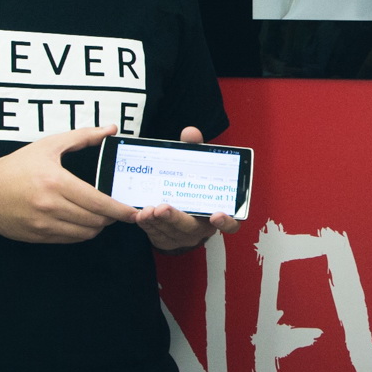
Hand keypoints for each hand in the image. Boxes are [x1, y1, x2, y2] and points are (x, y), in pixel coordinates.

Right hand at [0, 124, 132, 243]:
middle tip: (118, 210)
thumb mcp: (49, 145)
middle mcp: (50, 206)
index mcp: (56, 182)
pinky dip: (81, 232)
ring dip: (97, 226)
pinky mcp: (37, 237)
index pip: (98, 202)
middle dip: (111, 217)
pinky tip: (82, 221)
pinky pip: (69, 239)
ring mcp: (43, 225)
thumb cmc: (16, 166)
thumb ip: (83, 136)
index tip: (133, 211)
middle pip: (95, 220)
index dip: (119, 209)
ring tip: (100, 215)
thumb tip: (110, 129)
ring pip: (84, 234)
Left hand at [134, 124, 240, 252]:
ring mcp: (183, 236)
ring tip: (146, 209)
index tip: (216, 215)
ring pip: (170, 232)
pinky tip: (140, 214)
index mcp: (218, 212)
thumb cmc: (193, 185)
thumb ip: (195, 150)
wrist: (180, 206)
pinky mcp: (165, 239)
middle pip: (192, 227)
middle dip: (176, 218)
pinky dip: (148, 225)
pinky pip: (156, 234)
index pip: (231, 224)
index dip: (226, 222)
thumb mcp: (197, 167)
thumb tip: (190, 133)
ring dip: (157, 221)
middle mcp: (202, 228)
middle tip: (163, 207)